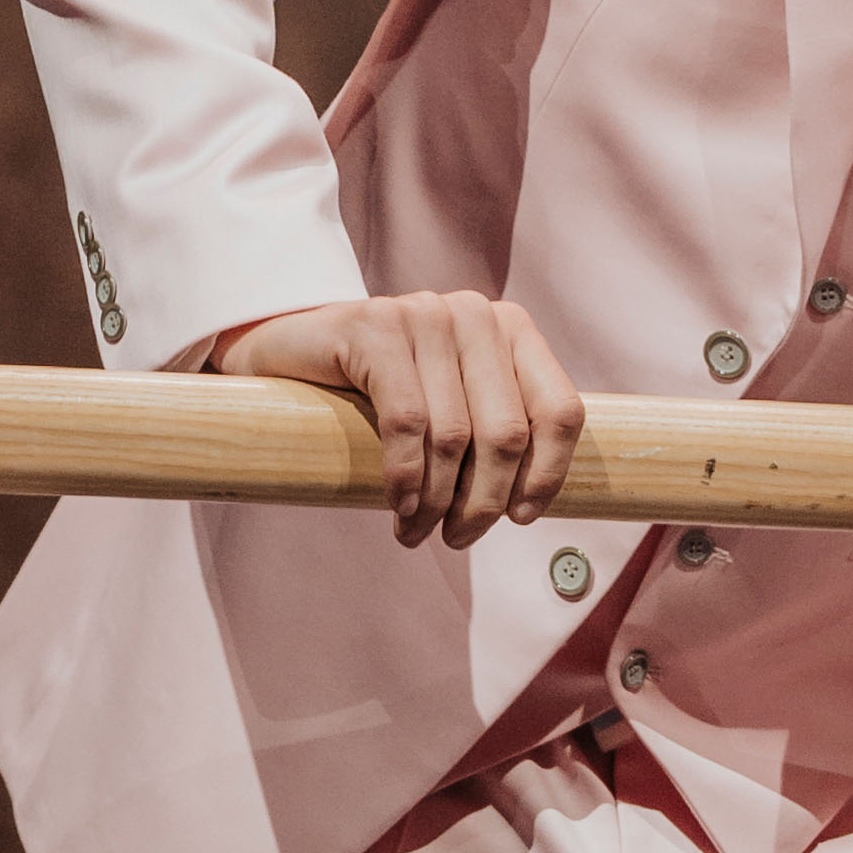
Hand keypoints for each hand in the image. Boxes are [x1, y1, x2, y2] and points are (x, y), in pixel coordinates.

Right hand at [213, 291, 585, 551]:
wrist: (292, 354)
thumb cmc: (382, 393)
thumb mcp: (452, 405)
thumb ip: (494, 433)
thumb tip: (531, 507)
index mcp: (512, 330)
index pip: (560, 410)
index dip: (548, 473)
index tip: (521, 518)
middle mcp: (476, 314)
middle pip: (507, 432)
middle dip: (485, 502)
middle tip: (458, 538)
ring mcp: (426, 314)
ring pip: (455, 435)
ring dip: (438, 503)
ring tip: (415, 533)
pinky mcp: (375, 327)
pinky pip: (406, 422)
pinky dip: (406, 478)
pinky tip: (399, 507)